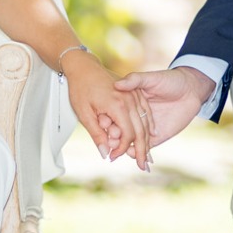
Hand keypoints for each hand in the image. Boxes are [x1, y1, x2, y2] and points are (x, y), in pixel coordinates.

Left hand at [62, 52, 152, 168]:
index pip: (127, 134)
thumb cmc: (81, 88)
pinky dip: (148, 126)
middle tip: (143, 166)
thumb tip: (105, 153)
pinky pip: (146, 111)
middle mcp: (130, 100)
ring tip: (147, 155)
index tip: (113, 156)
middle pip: (141, 130)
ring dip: (147, 140)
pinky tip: (151, 135)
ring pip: (146, 122)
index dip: (122, 149)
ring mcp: (134, 95)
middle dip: (142, 150)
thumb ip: (96, 134)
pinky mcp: (135, 92)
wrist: (84, 66)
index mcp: (118, 105)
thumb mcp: (84, 113)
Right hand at [114, 65, 214, 148]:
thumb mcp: (150, 78)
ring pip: (130, 141)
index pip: (114, 114)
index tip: (101, 122)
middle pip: (120, 130)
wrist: (190, 90)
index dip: (107, 119)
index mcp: (130, 103)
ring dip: (123, 147)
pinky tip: (132, 153)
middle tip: (109, 141)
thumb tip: (117, 84)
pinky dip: (137, 153)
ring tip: (117, 150)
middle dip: (113, 137)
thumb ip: (135, 80)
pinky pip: (144, 147)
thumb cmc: (170, 80)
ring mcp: (145, 128)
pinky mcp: (156, 137)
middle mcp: (134, 117)